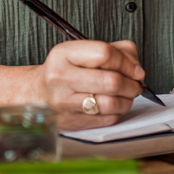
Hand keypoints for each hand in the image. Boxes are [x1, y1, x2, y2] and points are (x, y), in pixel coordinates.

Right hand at [29, 40, 144, 129]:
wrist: (37, 94)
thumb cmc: (64, 70)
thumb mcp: (83, 50)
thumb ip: (115, 50)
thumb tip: (136, 68)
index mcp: (64, 54)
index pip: (104, 53)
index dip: (127, 62)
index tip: (136, 69)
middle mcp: (61, 77)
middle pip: (111, 81)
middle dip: (132, 84)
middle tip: (136, 83)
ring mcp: (65, 103)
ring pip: (111, 103)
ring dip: (128, 100)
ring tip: (127, 94)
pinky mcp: (72, 122)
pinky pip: (107, 119)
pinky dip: (118, 112)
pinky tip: (115, 105)